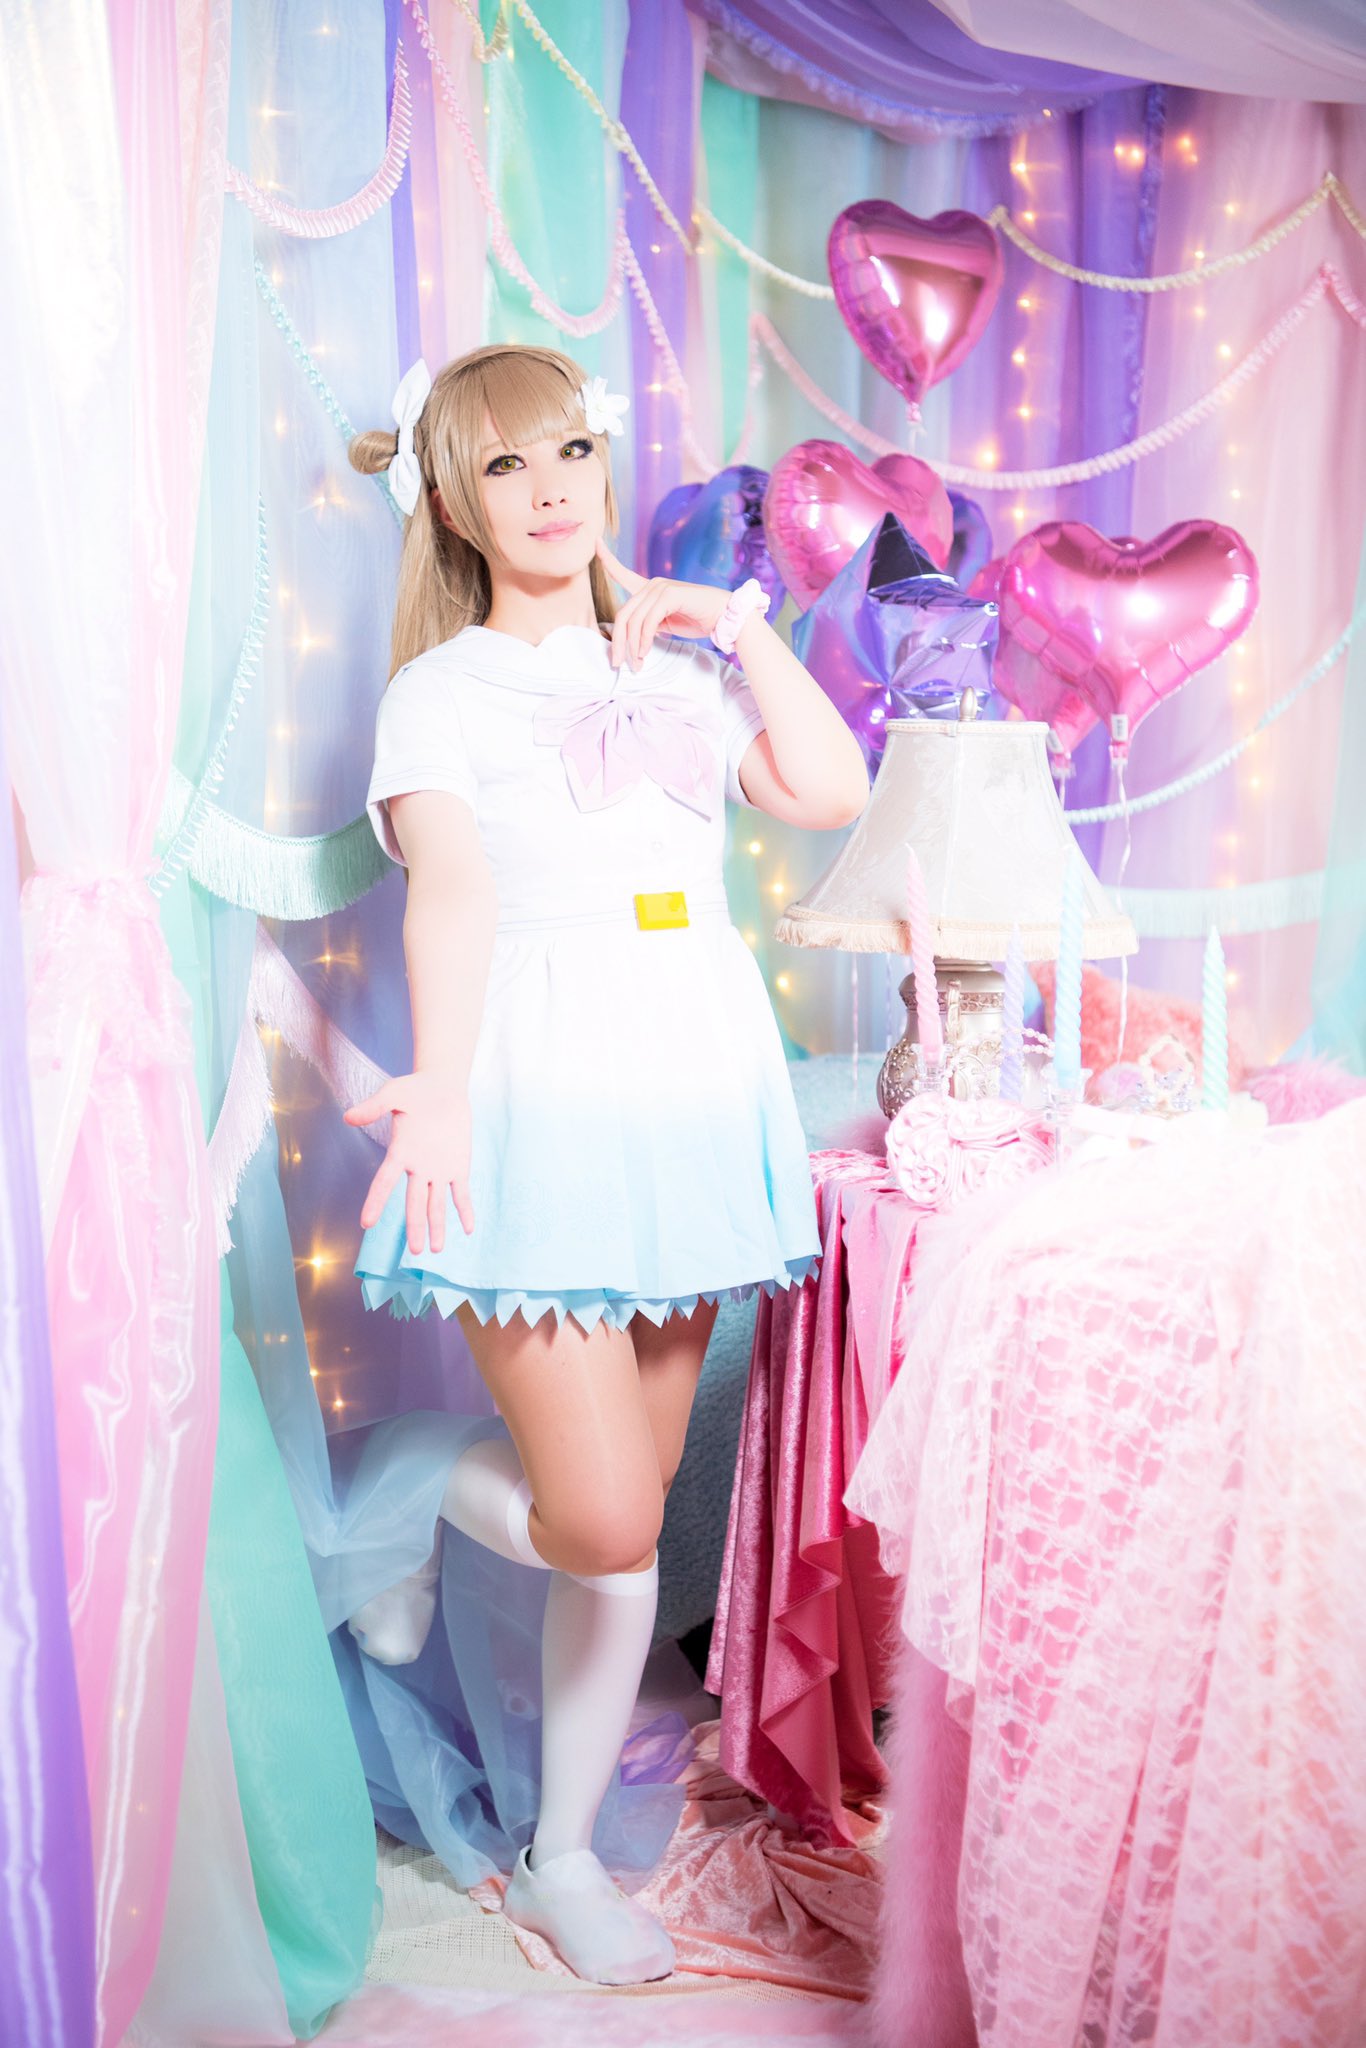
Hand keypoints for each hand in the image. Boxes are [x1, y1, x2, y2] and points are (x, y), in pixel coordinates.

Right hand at [344, 1072, 473, 1254]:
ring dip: (436, 1226)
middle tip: (414, 1251)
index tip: (366, 1223)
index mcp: (400, 1153)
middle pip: (414, 1203)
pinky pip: (461, 1193)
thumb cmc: (414, 1089)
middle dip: (415, 1226)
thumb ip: (374, 1106)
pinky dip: (465, 1210)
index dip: (375, 1202)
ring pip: (436, 1204)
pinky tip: (468, 1229)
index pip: (384, 1182)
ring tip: (435, 1250)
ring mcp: (438, 1170)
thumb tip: (349, 1117)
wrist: (442, 1087)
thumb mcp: (393, 1094)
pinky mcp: (458, 1167)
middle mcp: (417, 1168)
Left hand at [596, 536, 730, 669]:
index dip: (608, 559)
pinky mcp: (669, 595)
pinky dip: (644, 640)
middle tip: (618, 663)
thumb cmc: (698, 619)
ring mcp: (660, 587)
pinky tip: (645, 652)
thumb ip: (648, 625)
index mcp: (650, 589)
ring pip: (634, 621)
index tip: (595, 542)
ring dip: (633, 646)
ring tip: (637, 664)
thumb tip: (632, 641)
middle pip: (623, 614)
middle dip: (619, 642)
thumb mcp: (666, 623)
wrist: (724, 617)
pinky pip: (647, 622)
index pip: (623, 573)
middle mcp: (652, 584)